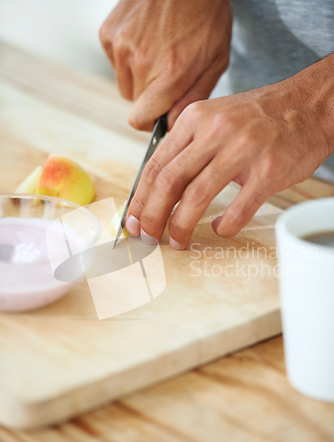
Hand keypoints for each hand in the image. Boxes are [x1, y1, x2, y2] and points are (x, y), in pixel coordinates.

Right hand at [99, 0, 231, 129]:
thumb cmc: (206, 17)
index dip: (151, 122)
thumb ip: (193, 98)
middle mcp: (140, 61)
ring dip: (139, 79)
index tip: (161, 115)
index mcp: (169, 73)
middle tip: (168, 76)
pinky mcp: (108, 34)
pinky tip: (146, 41)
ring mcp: (121, 45)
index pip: (140, 120)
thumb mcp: (215, 61)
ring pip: (125, 86)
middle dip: (151, 98)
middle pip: (134, 105)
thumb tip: (172, 125)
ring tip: (158, 55)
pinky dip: (128, 60)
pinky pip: (115, 64)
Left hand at [124, 62, 332, 248]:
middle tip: (148, 236)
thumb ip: (186, 146)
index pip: (156, 164)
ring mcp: (243, 150)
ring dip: (181, 226)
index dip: (140, 198)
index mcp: (195, 119)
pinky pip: (238, 209)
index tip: (133, 220)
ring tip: (178, 241)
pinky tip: (220, 228)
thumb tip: (157, 188)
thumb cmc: (257, 118)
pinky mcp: (268, 171)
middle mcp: (215, 131)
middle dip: (153, 216)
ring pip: (197, 197)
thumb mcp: (213, 118)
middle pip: (169, 182)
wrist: (306, 106)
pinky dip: (224, 226)